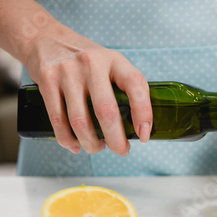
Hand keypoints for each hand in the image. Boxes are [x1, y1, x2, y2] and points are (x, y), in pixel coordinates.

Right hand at [23, 22, 151, 155]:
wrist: (46, 38)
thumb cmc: (87, 59)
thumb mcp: (112, 63)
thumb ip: (126, 88)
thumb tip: (139, 127)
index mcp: (115, 60)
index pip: (136, 85)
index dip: (143, 113)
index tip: (144, 135)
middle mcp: (92, 64)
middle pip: (106, 111)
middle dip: (116, 140)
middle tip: (121, 151)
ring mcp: (67, 73)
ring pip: (80, 122)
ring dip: (91, 144)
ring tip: (98, 147)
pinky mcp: (47, 82)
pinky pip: (58, 121)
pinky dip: (68, 140)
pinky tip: (76, 146)